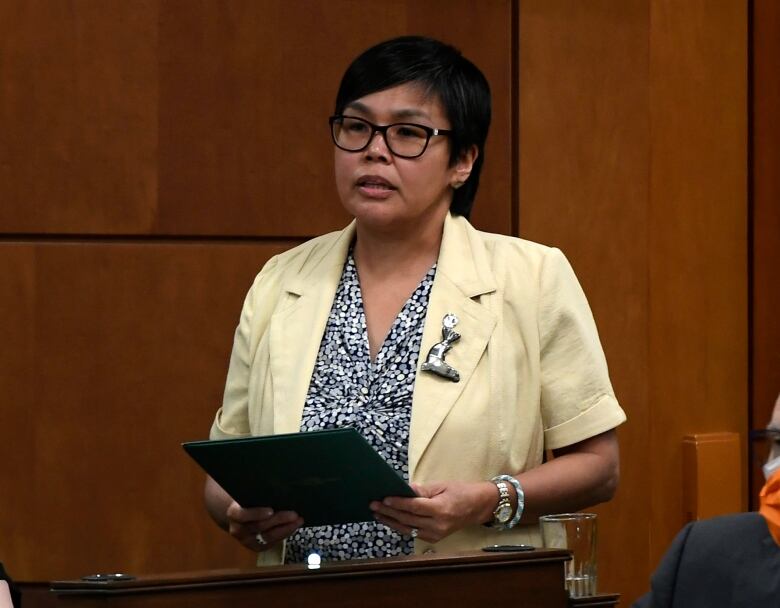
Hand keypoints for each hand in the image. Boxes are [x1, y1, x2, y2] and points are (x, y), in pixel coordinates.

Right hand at [225, 501, 302, 551]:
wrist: (239, 517)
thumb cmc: (248, 500)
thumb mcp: (248, 495)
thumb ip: (258, 494)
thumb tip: (277, 486)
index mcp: (234, 513)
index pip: (243, 515)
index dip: (257, 513)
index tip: (271, 510)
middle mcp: (238, 529)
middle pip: (260, 526)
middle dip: (279, 520)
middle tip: (294, 514)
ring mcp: (247, 541)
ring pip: (268, 537)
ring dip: (286, 528)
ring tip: (299, 520)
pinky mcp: (256, 548)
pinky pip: (272, 542)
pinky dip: (284, 533)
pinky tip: (294, 526)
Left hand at [370, 480, 494, 542]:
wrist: (477, 507)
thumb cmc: (460, 492)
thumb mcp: (442, 485)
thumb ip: (422, 490)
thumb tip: (404, 490)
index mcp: (441, 509)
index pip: (414, 507)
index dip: (397, 503)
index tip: (384, 498)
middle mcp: (438, 525)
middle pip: (408, 519)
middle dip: (389, 512)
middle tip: (373, 504)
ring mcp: (436, 534)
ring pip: (407, 529)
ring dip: (390, 521)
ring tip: (377, 513)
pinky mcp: (434, 539)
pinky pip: (413, 533)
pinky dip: (400, 526)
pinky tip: (390, 520)